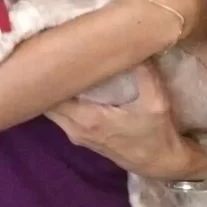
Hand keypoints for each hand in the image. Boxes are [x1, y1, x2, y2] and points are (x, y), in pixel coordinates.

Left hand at [46, 63, 206, 179]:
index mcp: (88, 119)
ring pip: (51, 110)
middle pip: (46, 102)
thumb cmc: (158, 133)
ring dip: (52, 90)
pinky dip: (60, 100)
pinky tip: (70, 83)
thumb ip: (144, 72)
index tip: (52, 53)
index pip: (51, 96)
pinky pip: (61, 116)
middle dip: (46, 80)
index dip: (48, 75)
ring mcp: (76, 135)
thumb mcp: (157, 100)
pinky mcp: (81, 137)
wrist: (161, 163)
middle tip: (53, 54)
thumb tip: (131, 43)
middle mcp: (75, 129)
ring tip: (60, 65)